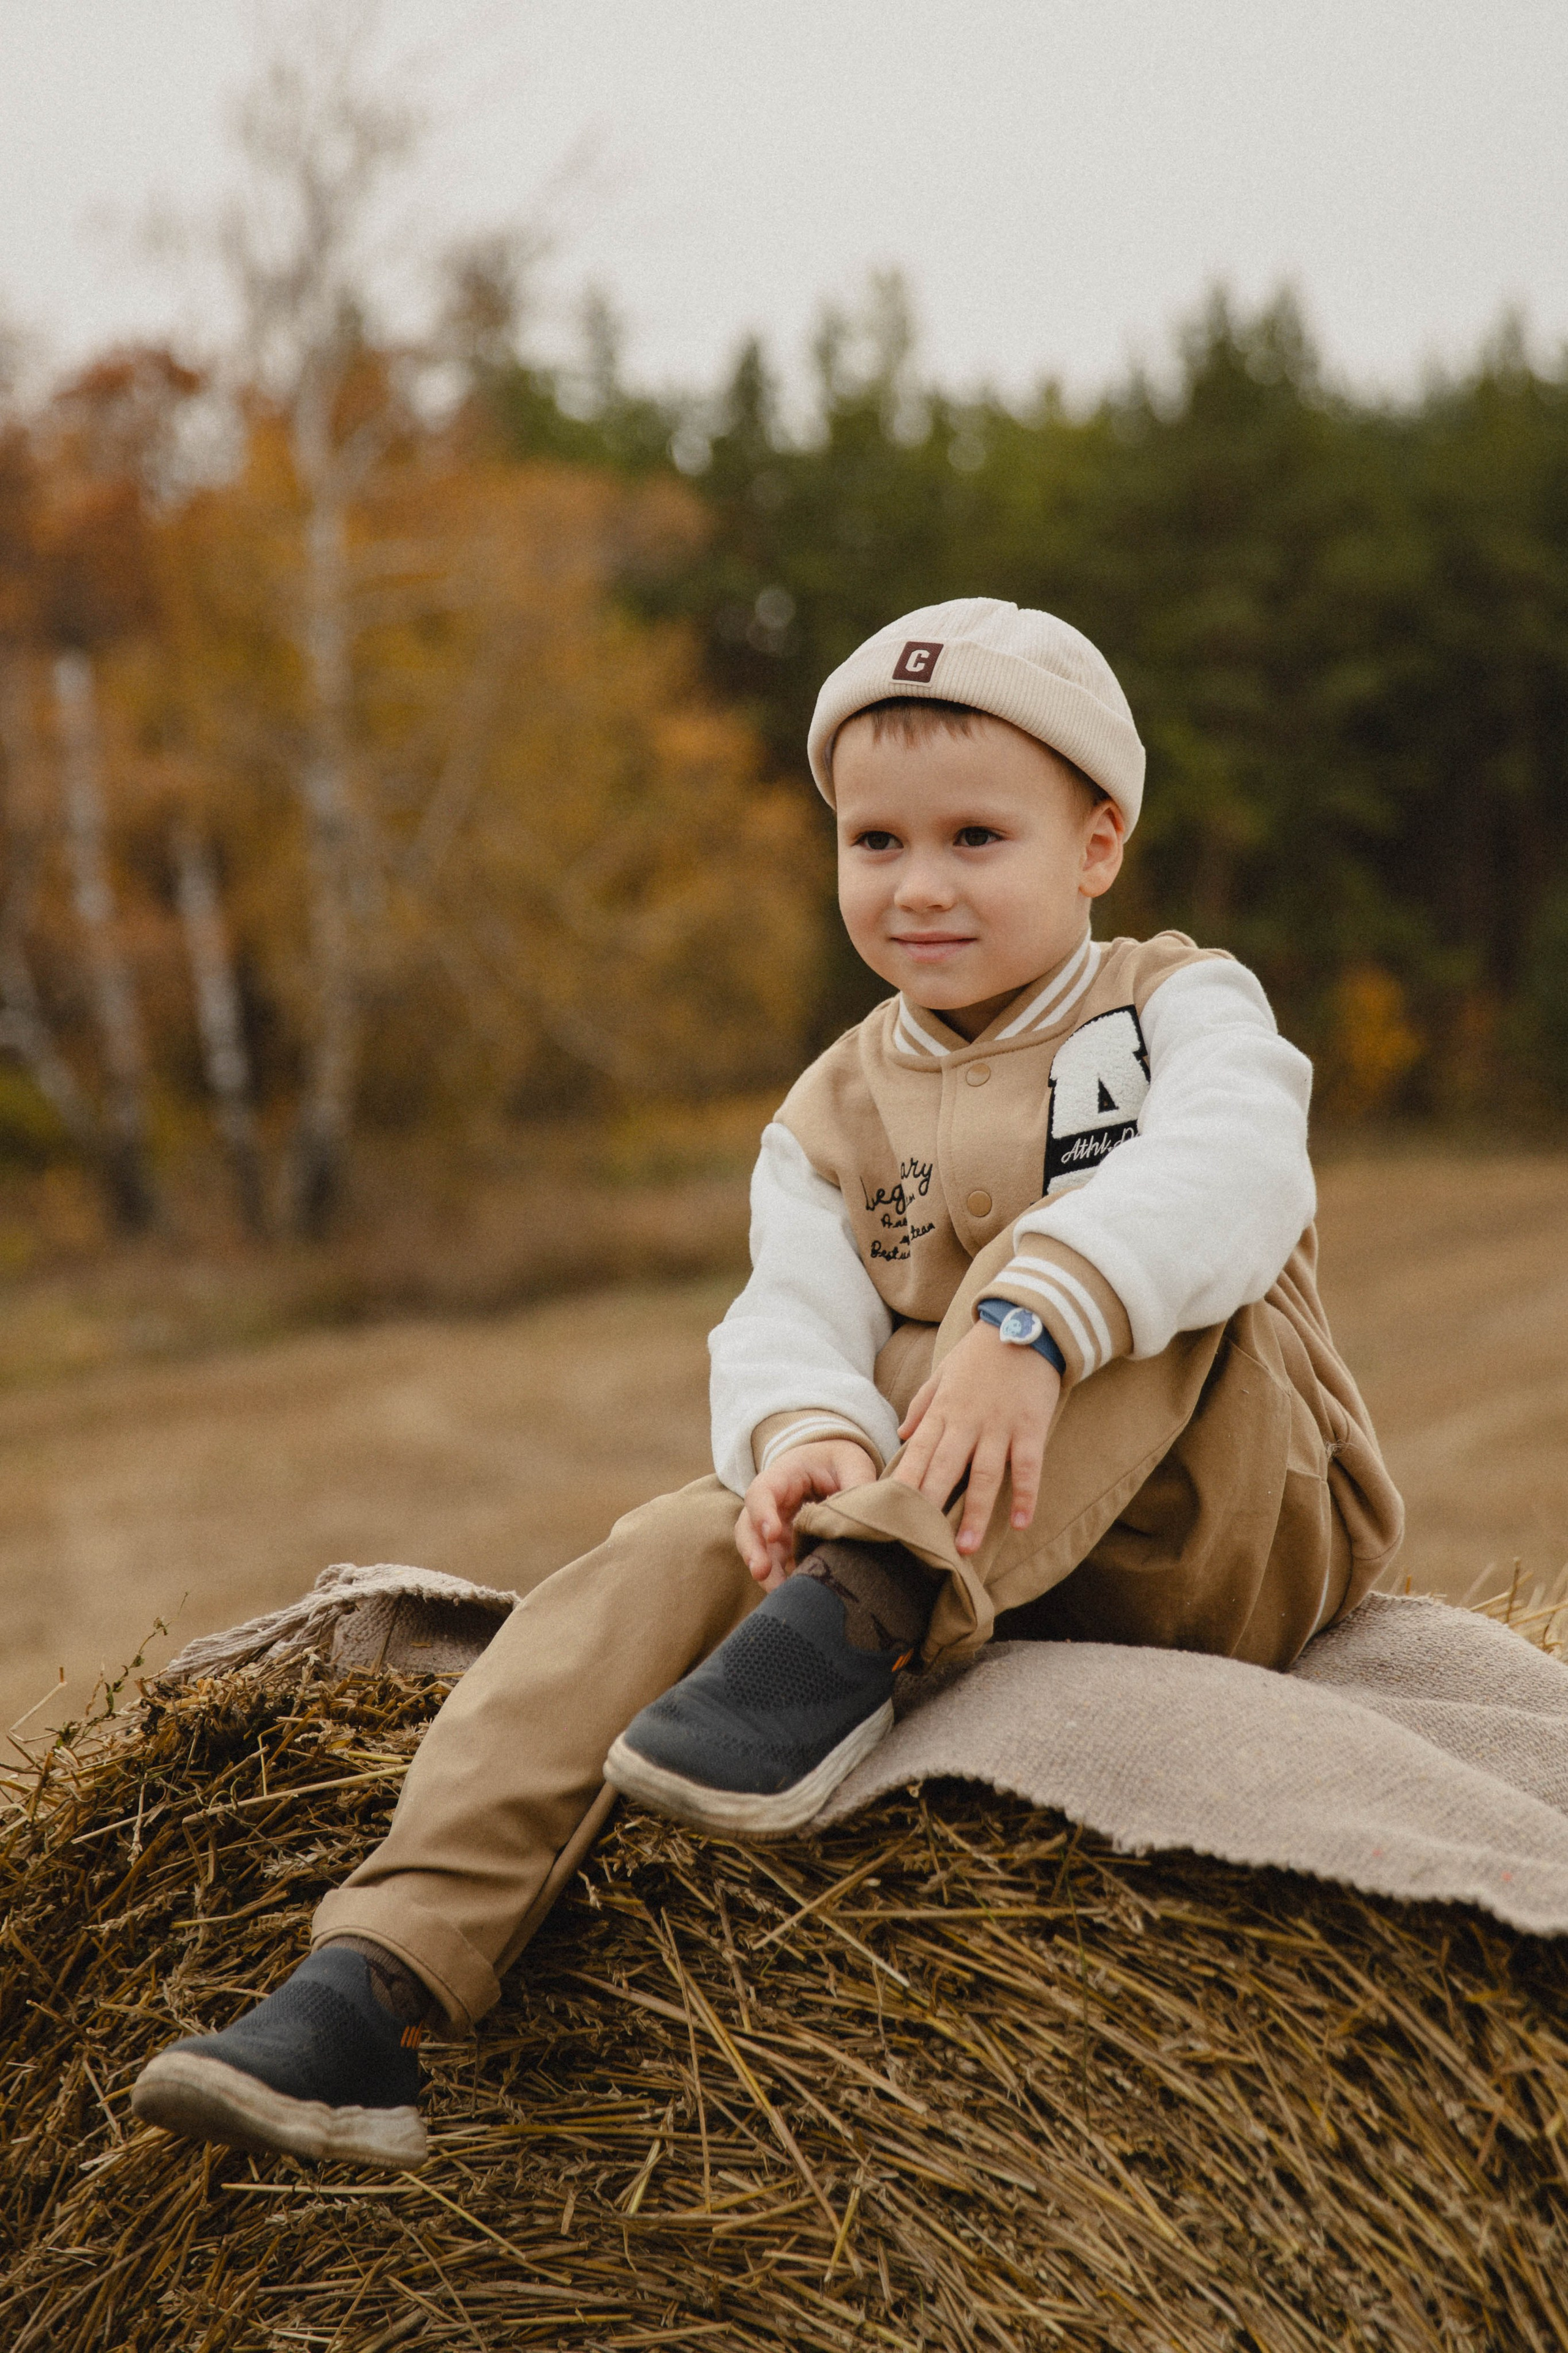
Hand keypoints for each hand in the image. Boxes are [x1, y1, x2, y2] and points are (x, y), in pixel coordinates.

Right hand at [736, 1439, 878, 1590]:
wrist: (831, 1466)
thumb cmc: (838, 1462)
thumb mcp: (851, 1463)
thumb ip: (856, 1484)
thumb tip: (862, 1515)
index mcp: (783, 1475)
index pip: (762, 1492)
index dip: (763, 1512)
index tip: (772, 1533)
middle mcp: (770, 1503)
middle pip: (749, 1526)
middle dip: (754, 1550)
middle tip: (762, 1572)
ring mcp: (773, 1526)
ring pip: (757, 1550)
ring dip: (765, 1572)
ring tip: (779, 1593)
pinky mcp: (782, 1546)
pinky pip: (775, 1564)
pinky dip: (780, 1579)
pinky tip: (794, 1594)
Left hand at [893, 1319, 1060, 1557]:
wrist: (1025, 1324)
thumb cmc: (981, 1353)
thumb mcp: (944, 1373)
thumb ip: (922, 1405)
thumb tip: (902, 1434)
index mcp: (944, 1411)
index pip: (918, 1452)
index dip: (903, 1482)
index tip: (887, 1511)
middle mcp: (968, 1422)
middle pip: (944, 1469)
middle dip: (930, 1506)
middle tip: (917, 1542)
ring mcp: (1001, 1426)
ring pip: (984, 1475)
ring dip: (974, 1513)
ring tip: (964, 1546)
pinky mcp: (1031, 1427)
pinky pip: (1028, 1467)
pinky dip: (1025, 1495)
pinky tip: (1019, 1523)